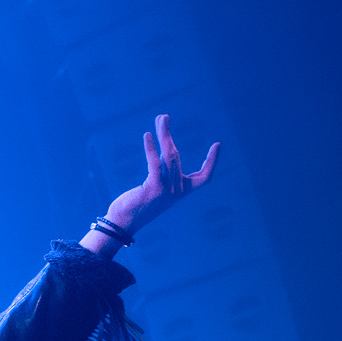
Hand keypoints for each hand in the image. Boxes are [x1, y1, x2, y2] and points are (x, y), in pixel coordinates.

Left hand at [100, 113, 218, 239]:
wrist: (124, 224)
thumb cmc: (137, 207)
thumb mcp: (155, 191)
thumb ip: (162, 178)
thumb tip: (164, 160)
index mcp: (180, 192)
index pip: (204, 178)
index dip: (212, 162)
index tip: (217, 145)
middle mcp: (176, 191)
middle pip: (177, 157)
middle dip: (168, 134)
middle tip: (163, 116)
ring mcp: (166, 190)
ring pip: (169, 157)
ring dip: (163, 135)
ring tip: (159, 119)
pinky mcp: (154, 189)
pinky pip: (155, 164)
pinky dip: (151, 148)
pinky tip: (147, 135)